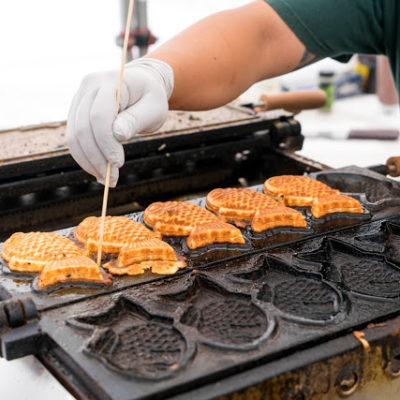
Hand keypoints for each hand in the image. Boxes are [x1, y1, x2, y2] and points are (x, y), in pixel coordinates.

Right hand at [66, 58, 173, 186]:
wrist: (142, 86)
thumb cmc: (151, 97)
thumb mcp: (154, 108)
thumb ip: (136, 120)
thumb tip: (118, 135)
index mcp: (109, 82)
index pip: (99, 116)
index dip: (106, 143)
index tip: (119, 163)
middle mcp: (88, 87)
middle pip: (83, 128)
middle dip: (97, 157)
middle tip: (112, 180)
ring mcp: (79, 99)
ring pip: (74, 136)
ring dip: (88, 162)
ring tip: (106, 179)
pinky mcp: (76, 112)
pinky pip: (74, 138)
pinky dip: (85, 157)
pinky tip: (99, 171)